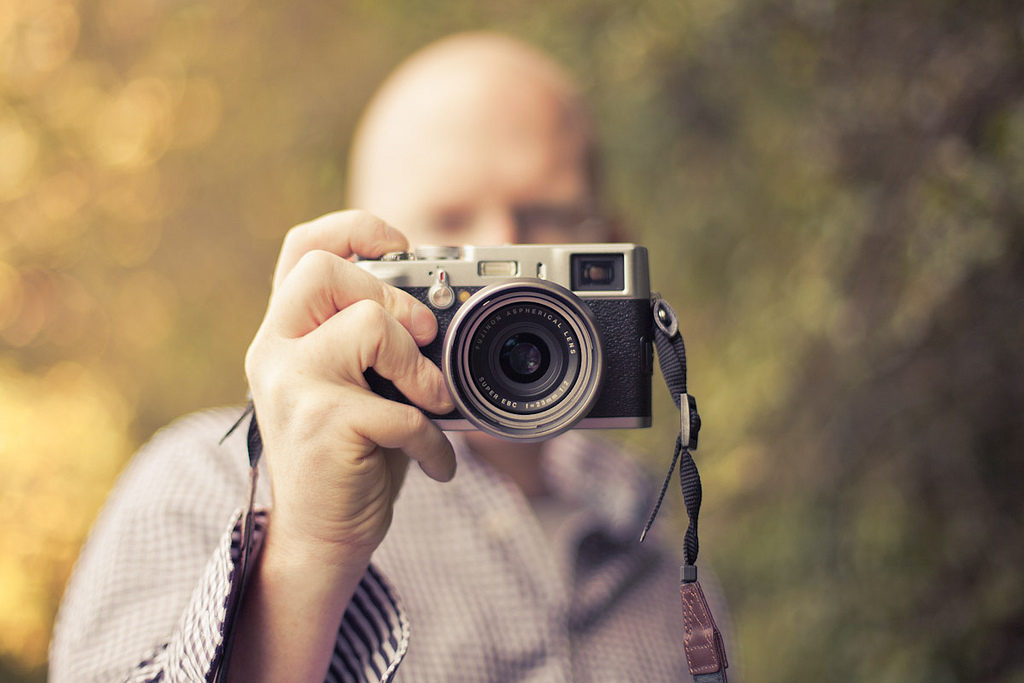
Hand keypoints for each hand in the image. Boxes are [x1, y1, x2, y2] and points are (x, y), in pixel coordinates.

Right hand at [244, 209, 455, 564]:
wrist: (319, 536)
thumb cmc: (349, 454)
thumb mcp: (355, 384)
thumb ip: (377, 341)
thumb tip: (444, 306)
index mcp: (286, 333)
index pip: (303, 249)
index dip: (354, 229)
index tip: (401, 246)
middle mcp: (275, 351)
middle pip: (326, 271)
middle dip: (393, 295)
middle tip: (424, 337)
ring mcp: (292, 387)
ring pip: (369, 325)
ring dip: (420, 366)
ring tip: (433, 402)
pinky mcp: (321, 426)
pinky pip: (401, 409)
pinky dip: (432, 439)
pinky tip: (435, 461)